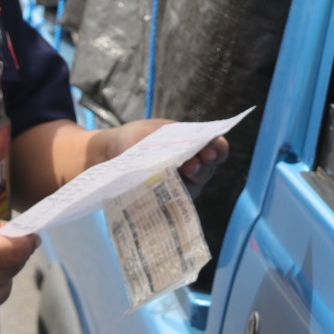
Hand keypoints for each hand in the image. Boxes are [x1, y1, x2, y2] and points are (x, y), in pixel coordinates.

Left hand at [99, 119, 229, 198]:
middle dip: (201, 167)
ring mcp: (184, 183)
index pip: (218, 148)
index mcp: (195, 144)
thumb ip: (167, 140)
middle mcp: (195, 165)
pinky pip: (175, 201)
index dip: (217, 149)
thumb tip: (177, 155)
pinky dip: (170, 196)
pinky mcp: (170, 199)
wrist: (115, 152)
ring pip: (193, 187)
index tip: (209, 151)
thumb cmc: (137, 138)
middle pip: (207, 169)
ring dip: (186, 183)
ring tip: (176, 178)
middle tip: (190, 165)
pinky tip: (161, 193)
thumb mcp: (151, 132)